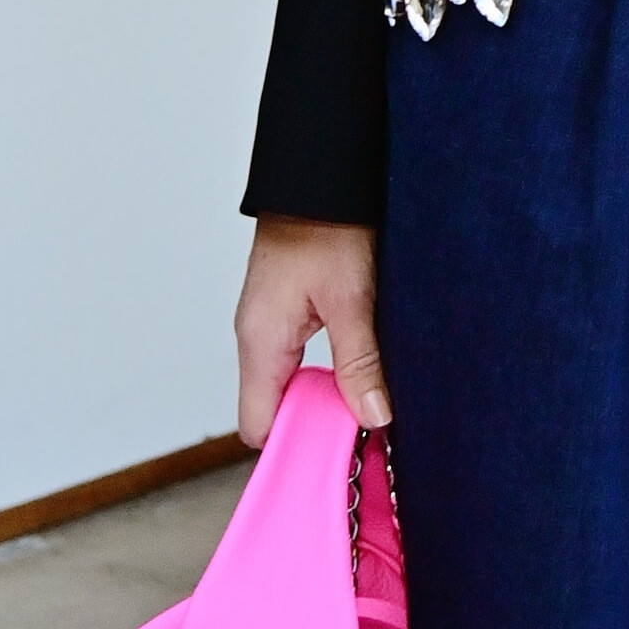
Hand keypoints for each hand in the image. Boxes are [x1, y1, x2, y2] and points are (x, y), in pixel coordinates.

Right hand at [235, 218, 387, 446]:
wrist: (318, 176)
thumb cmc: (327, 227)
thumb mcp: (352, 299)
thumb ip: (359, 362)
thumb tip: (372, 418)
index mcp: (260, 343)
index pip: (258, 425)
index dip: (294, 444)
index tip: (338, 453)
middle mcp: (256, 338)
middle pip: (274, 409)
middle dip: (316, 423)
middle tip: (363, 430)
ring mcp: (268, 324)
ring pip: (289, 383)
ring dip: (325, 395)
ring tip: (366, 401)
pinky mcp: (286, 310)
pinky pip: (297, 358)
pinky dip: (325, 370)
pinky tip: (359, 368)